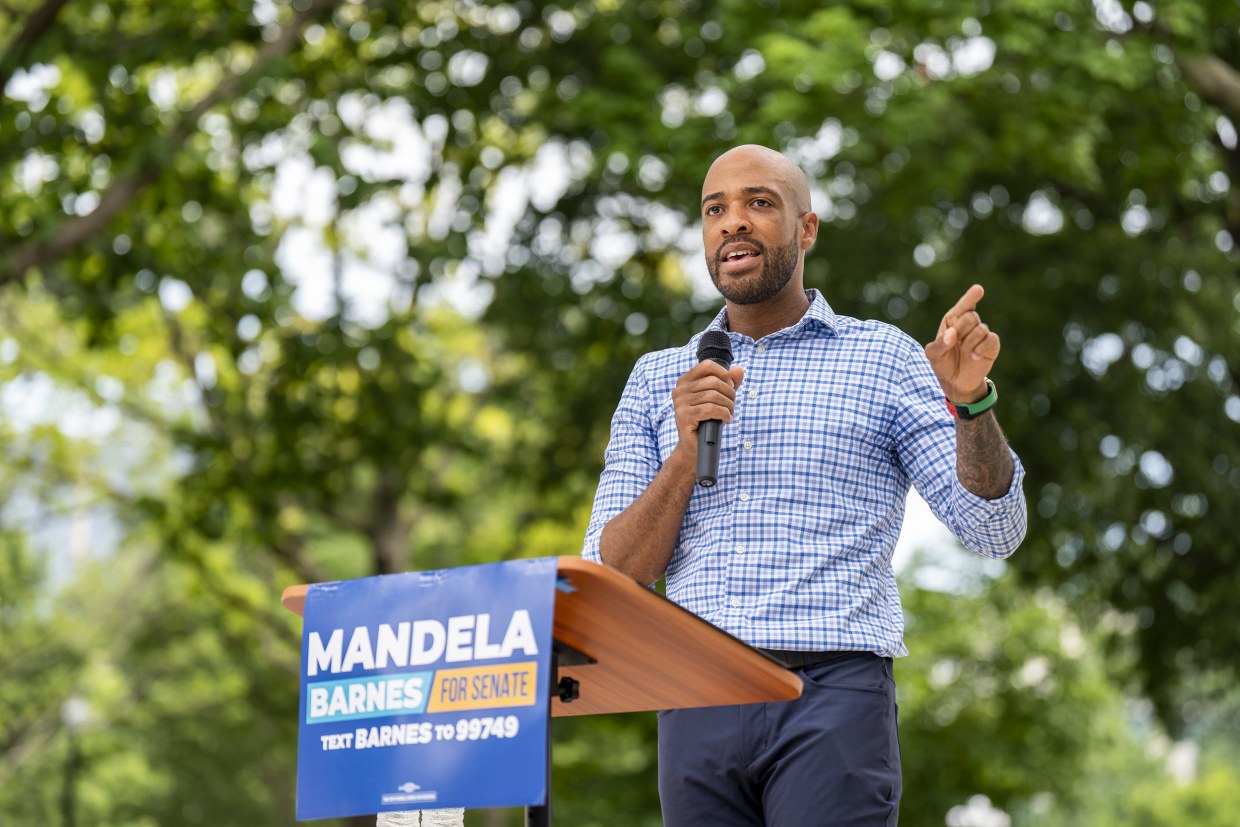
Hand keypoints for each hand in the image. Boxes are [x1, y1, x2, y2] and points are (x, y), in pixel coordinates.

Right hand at [670, 361, 745, 458]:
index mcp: (685, 381)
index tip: (730, 387)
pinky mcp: (684, 417)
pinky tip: (727, 419)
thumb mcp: (720, 398)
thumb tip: (739, 370)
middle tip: (732, 405)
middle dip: (729, 393)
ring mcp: (680, 403)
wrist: (695, 446)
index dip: (724, 374)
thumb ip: (729, 383)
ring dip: (728, 405)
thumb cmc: (707, 420)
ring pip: (713, 396)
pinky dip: (724, 414)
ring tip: (730, 413)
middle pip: (713, 381)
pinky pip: (711, 409)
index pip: (707, 365)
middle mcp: (679, 390)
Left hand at [924, 284, 999, 401]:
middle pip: (971, 316)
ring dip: (970, 343)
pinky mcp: (992, 344)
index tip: (978, 289)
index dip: (970, 297)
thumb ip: (939, 344)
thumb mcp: (933, 355)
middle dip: (961, 331)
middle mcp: (968, 324)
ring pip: (981, 329)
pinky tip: (975, 356)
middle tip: (956, 344)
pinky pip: (991, 339)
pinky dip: (981, 348)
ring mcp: (982, 333)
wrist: (955, 382)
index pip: (963, 305)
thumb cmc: (943, 364)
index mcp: (953, 320)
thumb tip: (952, 334)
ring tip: (965, 353)